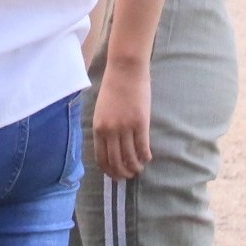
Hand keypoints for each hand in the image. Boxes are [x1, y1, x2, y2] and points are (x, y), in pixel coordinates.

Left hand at [92, 61, 153, 179]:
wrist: (125, 69)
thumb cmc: (113, 87)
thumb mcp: (101, 110)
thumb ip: (104, 127)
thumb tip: (111, 147)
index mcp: (98, 128)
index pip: (101, 158)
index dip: (109, 170)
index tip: (115, 175)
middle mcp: (110, 130)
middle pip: (116, 162)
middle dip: (122, 173)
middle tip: (129, 175)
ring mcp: (126, 127)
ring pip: (130, 158)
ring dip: (135, 167)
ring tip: (139, 168)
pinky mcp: (141, 123)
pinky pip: (143, 147)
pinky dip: (145, 156)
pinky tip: (147, 157)